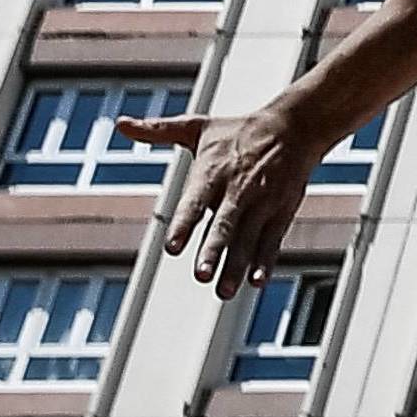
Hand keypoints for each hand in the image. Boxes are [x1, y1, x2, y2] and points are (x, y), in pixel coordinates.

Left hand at [122, 100, 335, 291]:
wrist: (294, 126)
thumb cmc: (238, 131)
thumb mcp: (197, 127)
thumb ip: (158, 131)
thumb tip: (122, 125)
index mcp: (212, 172)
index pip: (195, 201)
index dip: (185, 225)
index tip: (172, 248)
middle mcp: (237, 189)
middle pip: (224, 225)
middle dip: (213, 251)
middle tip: (200, 276)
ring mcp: (262, 202)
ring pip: (247, 239)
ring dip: (236, 265)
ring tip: (223, 291)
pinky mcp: (281, 211)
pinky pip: (272, 240)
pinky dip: (265, 261)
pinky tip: (256, 281)